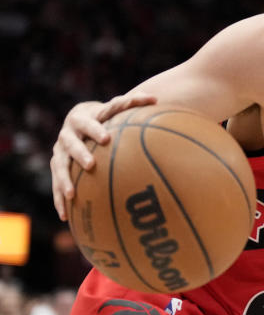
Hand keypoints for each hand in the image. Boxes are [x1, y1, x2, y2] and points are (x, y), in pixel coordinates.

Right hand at [50, 93, 156, 220]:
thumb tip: (157, 98)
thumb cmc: (104, 114)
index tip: (105, 139)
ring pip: (59, 165)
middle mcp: (68, 133)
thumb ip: (132, 103)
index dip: (95, 129)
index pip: (88, 122)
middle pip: (71, 143)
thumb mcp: (114, 107)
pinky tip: (65, 215)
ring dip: (64, 180)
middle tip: (91, 165)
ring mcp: (59, 150)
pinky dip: (58, 198)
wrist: (77, 118)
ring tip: (72, 194)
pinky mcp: (57, 164)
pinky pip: (55, 183)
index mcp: (82, 117)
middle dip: (80, 154)